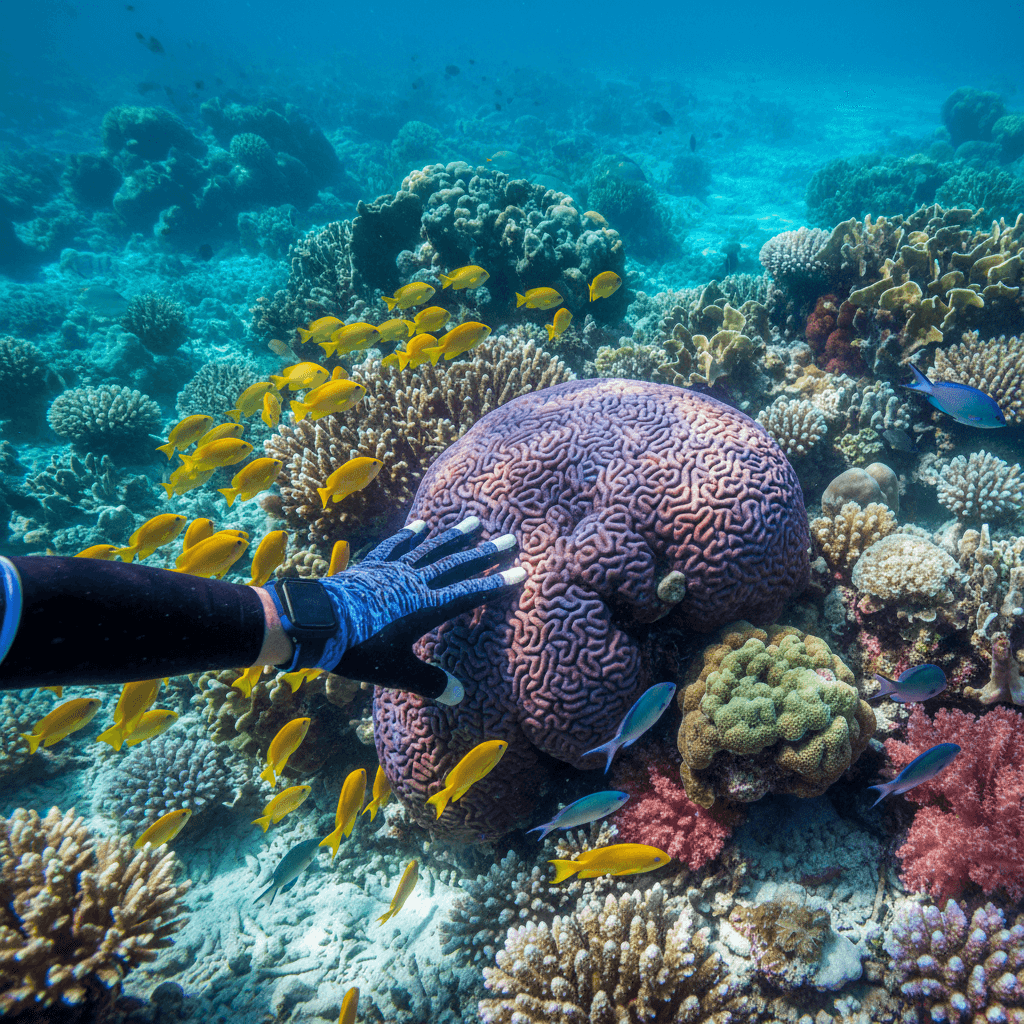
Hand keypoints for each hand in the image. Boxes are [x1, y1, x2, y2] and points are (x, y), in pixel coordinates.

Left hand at [321, 516, 524, 703]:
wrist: (317, 623)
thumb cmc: (358, 649)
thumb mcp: (395, 671)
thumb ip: (429, 682)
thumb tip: (458, 695)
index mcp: (426, 608)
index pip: (469, 594)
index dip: (496, 584)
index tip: (521, 571)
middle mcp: (415, 583)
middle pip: (456, 565)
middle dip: (484, 554)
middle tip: (509, 538)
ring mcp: (393, 570)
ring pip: (430, 550)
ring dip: (454, 537)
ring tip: (474, 522)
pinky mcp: (373, 566)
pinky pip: (396, 546)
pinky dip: (410, 535)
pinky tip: (421, 524)